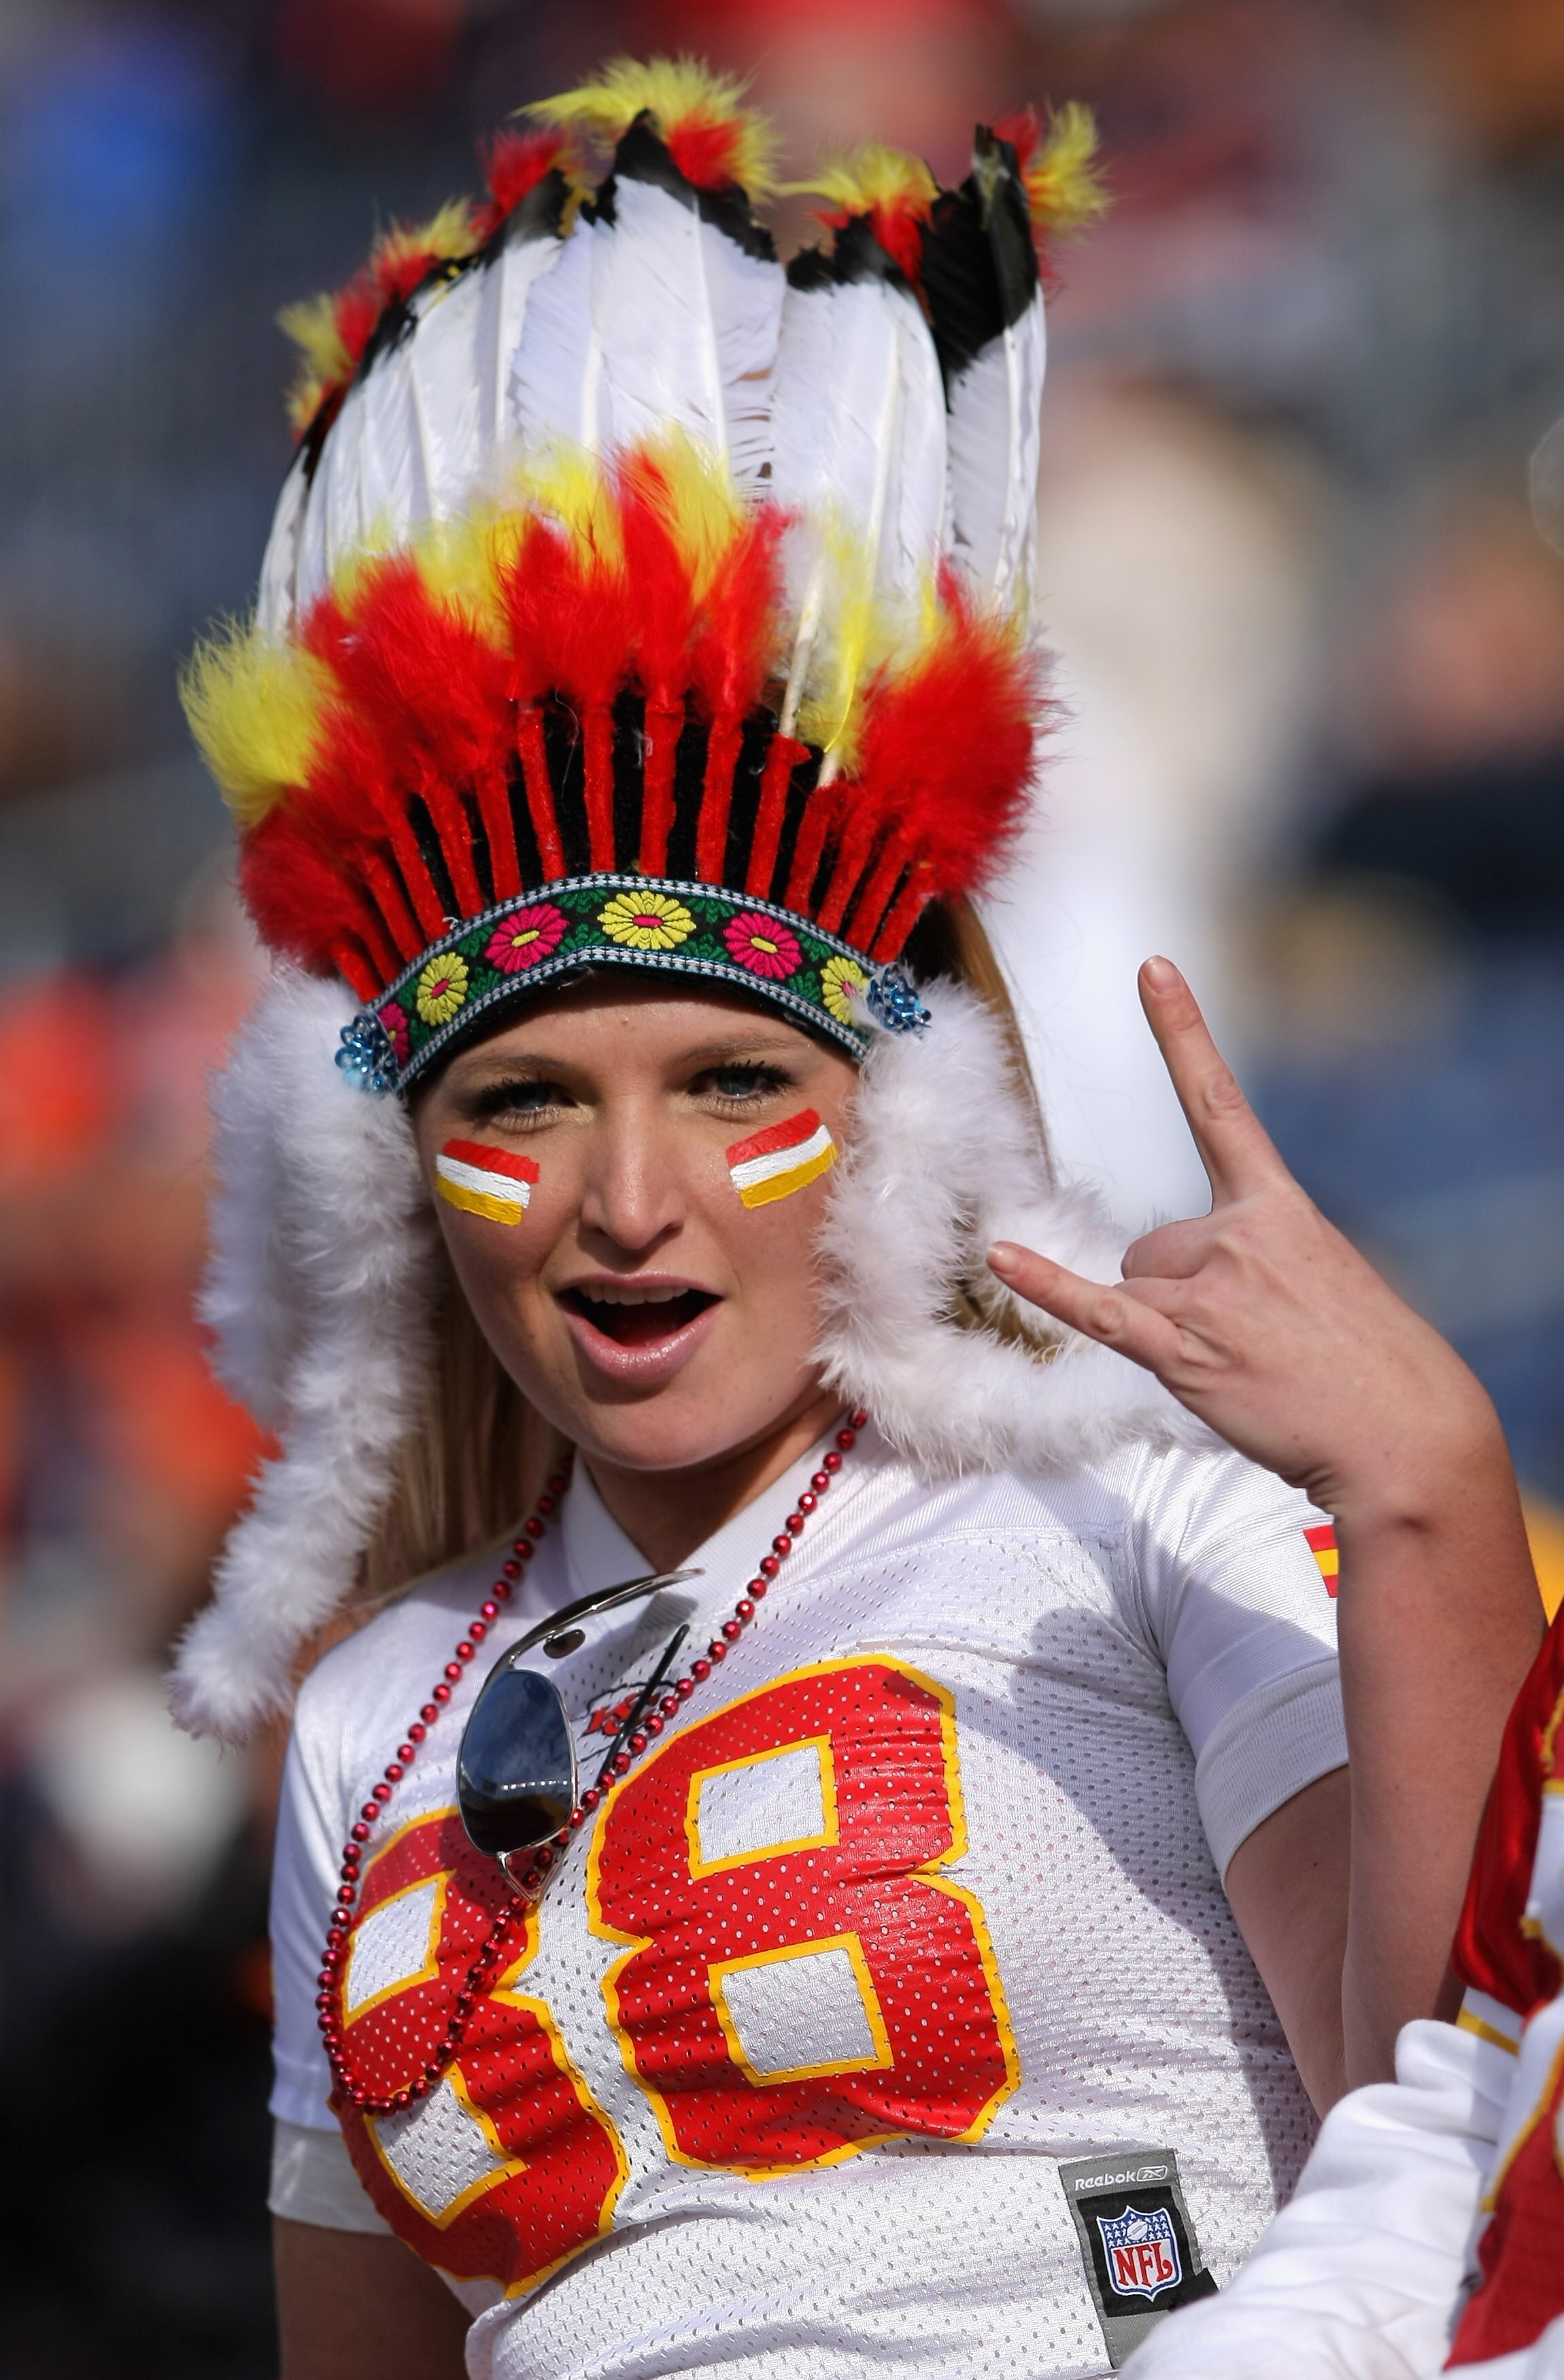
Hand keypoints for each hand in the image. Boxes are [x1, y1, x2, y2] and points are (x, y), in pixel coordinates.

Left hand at [986, 956, 1499, 1524]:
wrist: (1402, 1433)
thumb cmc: (1368, 1365)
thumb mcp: (1326, 1278)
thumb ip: (1259, 1255)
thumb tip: (1203, 1279)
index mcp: (1279, 1207)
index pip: (1218, 1101)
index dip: (1182, 1030)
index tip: (1152, 969)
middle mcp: (1237, 1234)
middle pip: (1154, 1245)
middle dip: (1182, 1293)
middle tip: (1251, 1341)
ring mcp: (1208, 1291)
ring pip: (1137, 1287)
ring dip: (1167, 1328)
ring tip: (1240, 1368)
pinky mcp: (1184, 1348)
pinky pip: (1098, 1310)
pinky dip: (1046, 1288)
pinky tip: (1001, 1260)